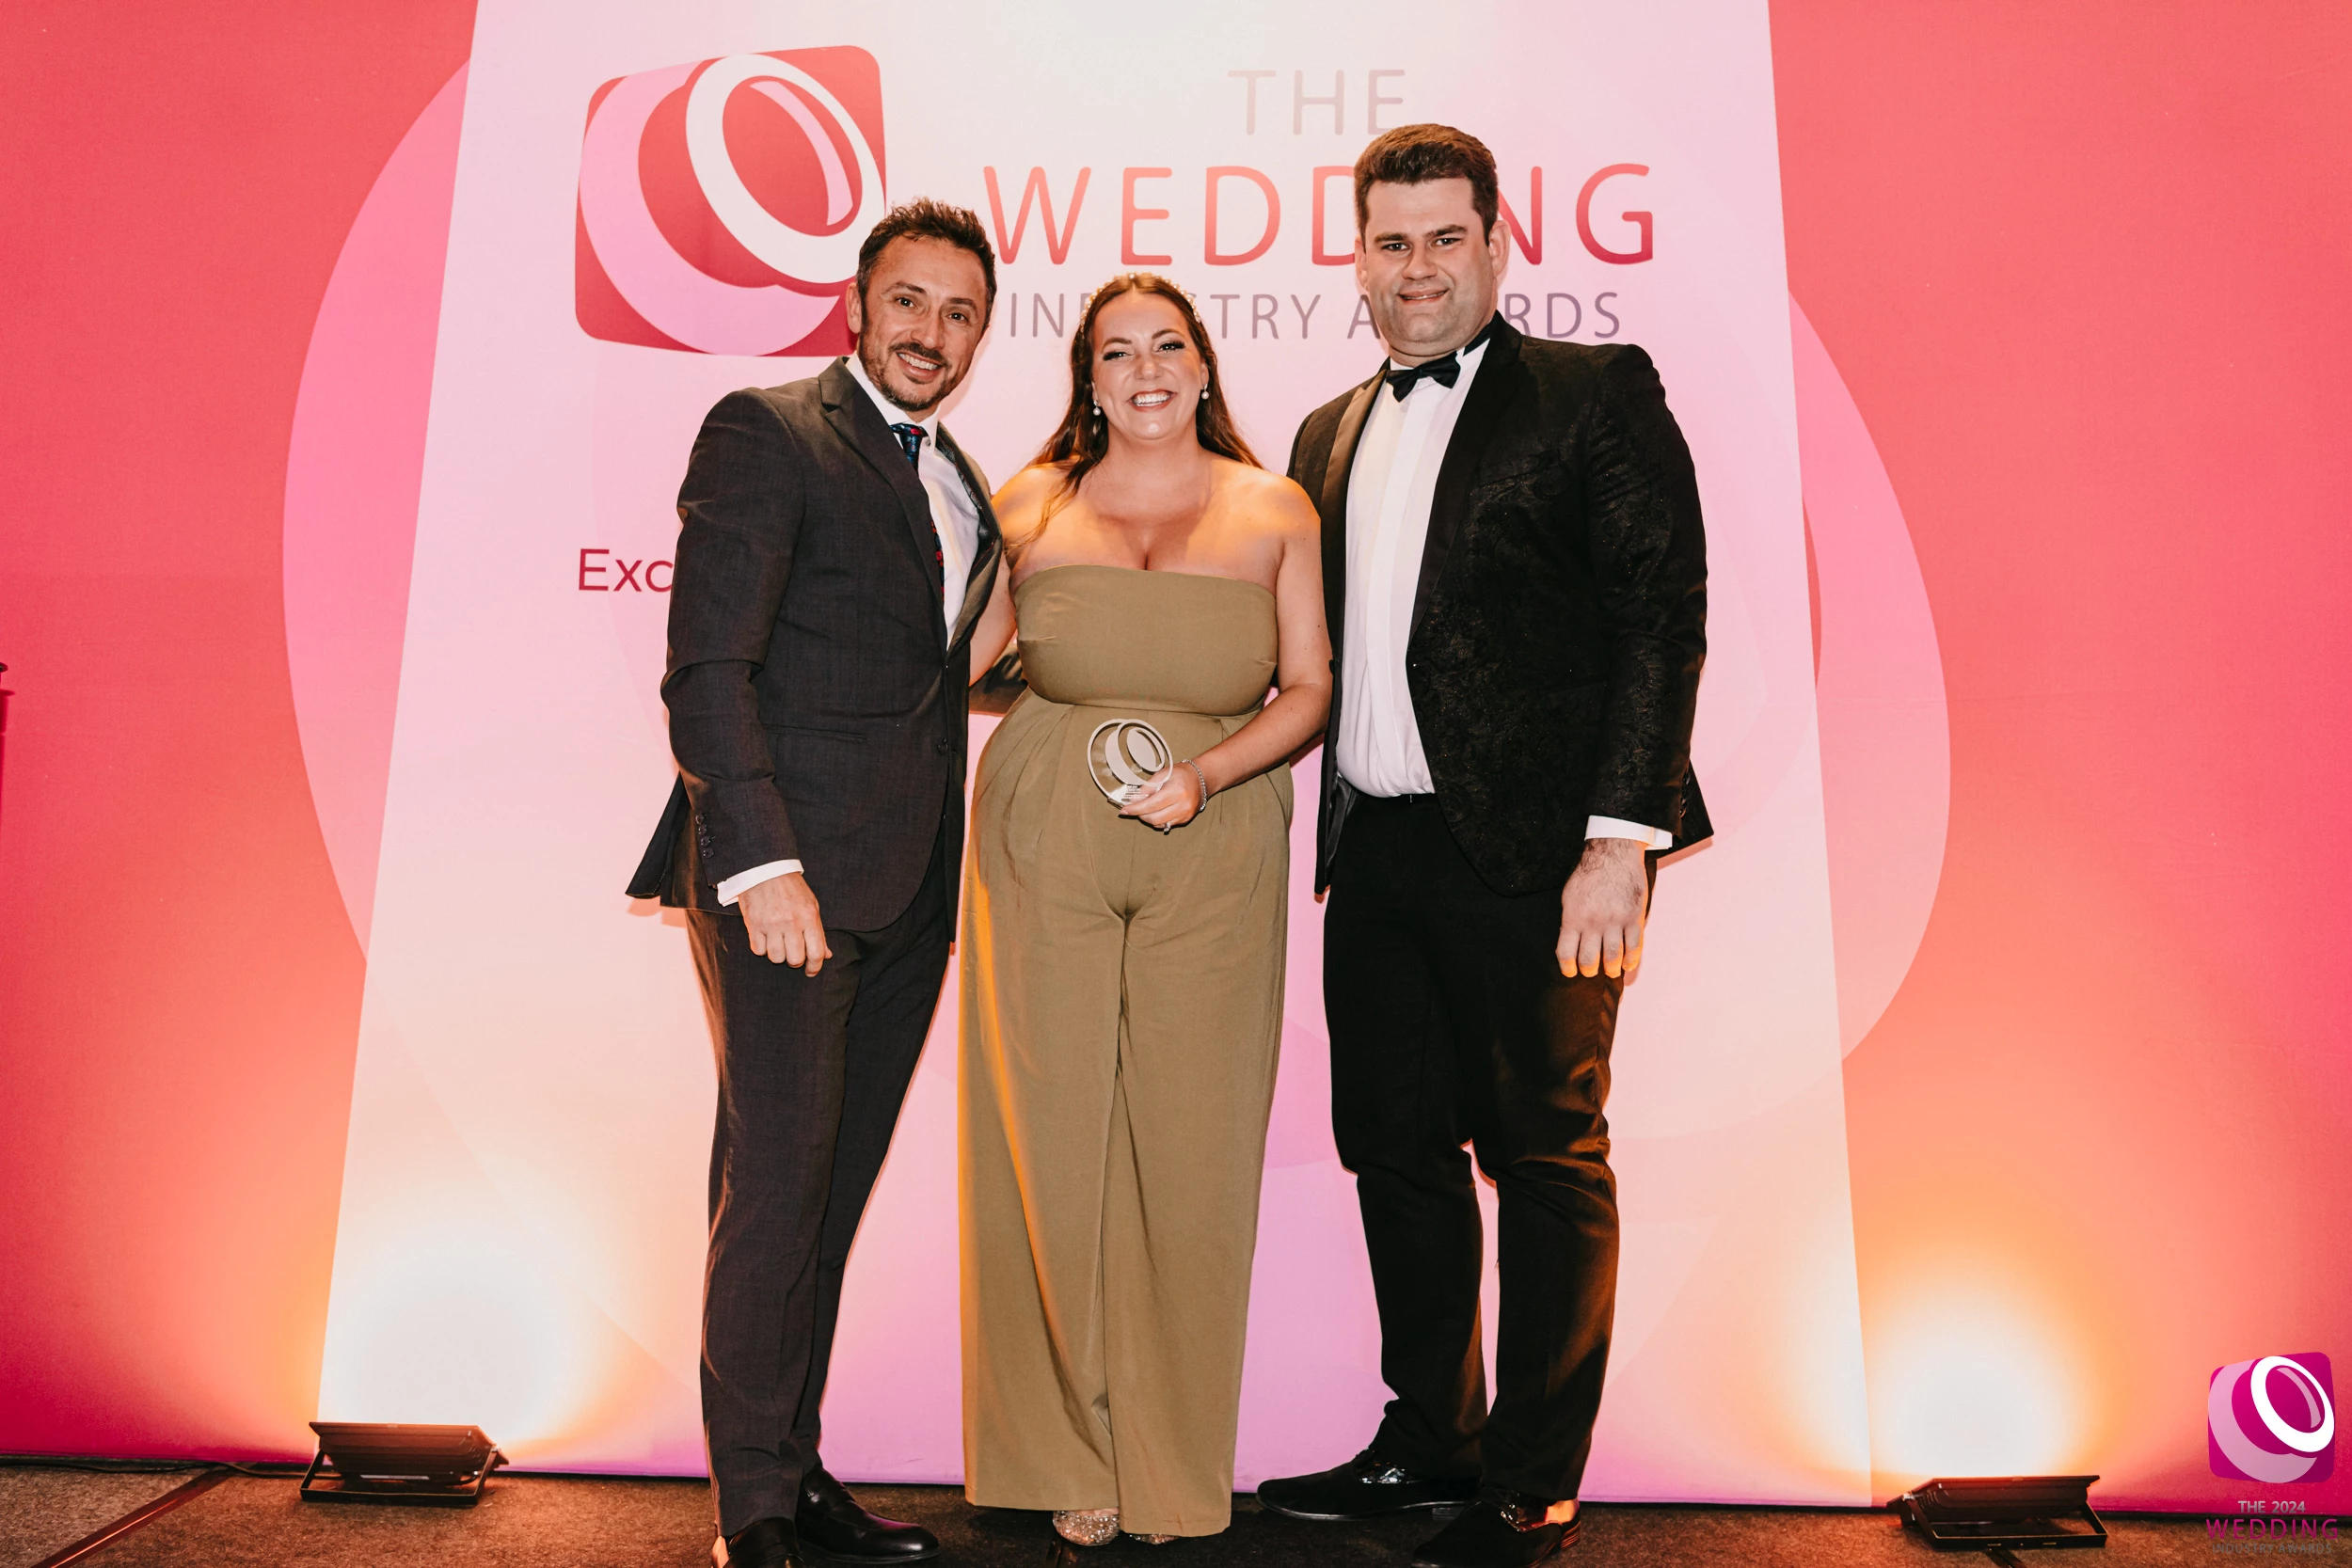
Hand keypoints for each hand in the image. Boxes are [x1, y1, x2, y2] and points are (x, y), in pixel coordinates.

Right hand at [737, 871, 830, 974]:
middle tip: (793, 953)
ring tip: (778, 943)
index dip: (815, 967)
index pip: (816, 952)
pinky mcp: (753, 925)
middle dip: (795, 961)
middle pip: (795, 959)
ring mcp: (771, 924)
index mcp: (809, 917)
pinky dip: (762, 948)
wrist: (765, 870)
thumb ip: (819, 932)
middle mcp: (791, 922)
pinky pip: (758, 950)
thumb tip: (826, 955)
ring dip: (778, 955)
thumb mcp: (811, 906)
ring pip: (776, 957)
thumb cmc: (791, 888)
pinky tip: (765, 938)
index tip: (811, 971)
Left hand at [1118, 762, 1206, 829]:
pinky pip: (1166, 824)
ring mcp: (1185, 814)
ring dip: (1147, 818)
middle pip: (1154, 817)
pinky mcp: (1185, 819)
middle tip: (1132, 808)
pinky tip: (1154, 811)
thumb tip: (1133, 799)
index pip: (1151, 805)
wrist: (1201, 779)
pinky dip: (1157, 820)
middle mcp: (1182, 805)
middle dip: (1139, 814)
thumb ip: (1147, 787)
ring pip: (1159, 823)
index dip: (1135, 809)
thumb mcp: (1163, 774)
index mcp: (1176, 791)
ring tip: (1143, 809)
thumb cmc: (1181, 774)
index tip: (1124, 810)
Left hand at [1558, 838, 1649, 979]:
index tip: (1571, 972)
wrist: (1613, 854)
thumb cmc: (1589, 875)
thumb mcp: (1569, 897)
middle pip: (1590, 960)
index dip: (1568, 968)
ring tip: (1612, 970)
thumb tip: (1569, 944)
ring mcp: (1615, 920)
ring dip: (1612, 969)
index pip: (1566, 953)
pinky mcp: (1634, 917)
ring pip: (1613, 957)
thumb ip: (1569, 921)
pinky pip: (1634, 947)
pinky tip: (1628, 964)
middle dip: (1590, 971)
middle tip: (1593, 971)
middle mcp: (1593, 922)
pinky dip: (1631, 960)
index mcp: (1573, 917)